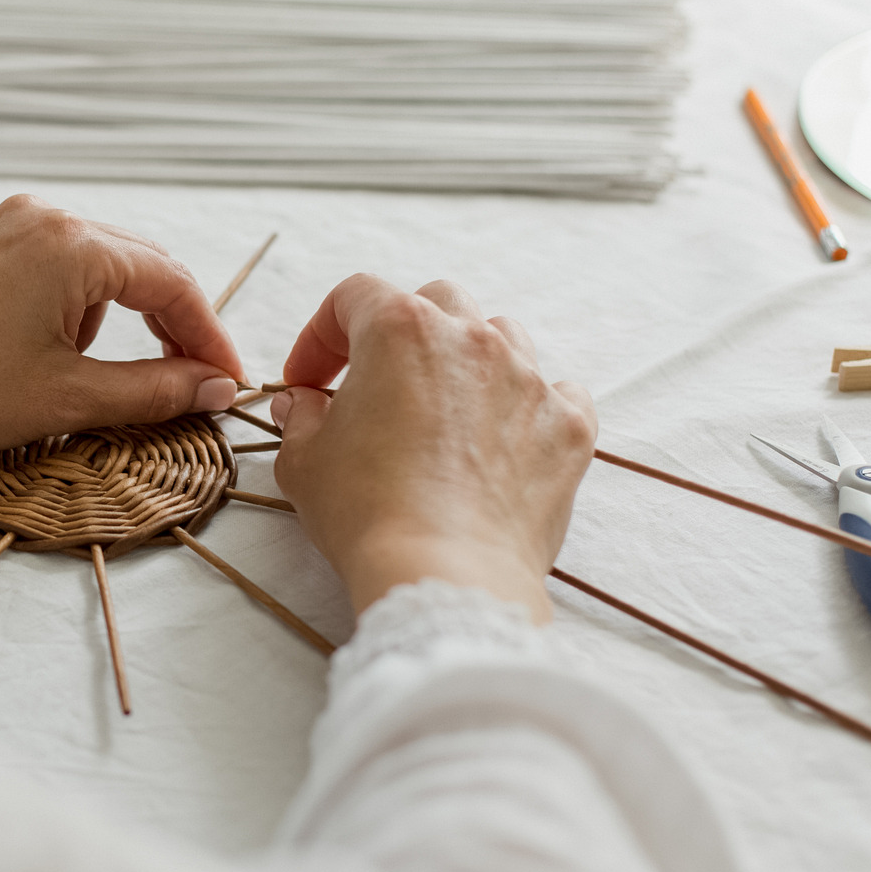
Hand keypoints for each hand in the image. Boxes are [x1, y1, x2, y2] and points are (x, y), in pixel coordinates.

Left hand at [0, 196, 243, 462]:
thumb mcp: (68, 399)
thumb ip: (154, 391)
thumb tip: (216, 389)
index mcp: (72, 245)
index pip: (171, 284)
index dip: (207, 337)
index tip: (228, 383)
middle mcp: (41, 214)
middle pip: (135, 264)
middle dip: (166, 324)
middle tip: (190, 380)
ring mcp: (1, 219)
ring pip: (88, 264)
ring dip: (104, 317)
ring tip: (72, 375)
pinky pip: (41, 262)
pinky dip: (60, 303)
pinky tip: (33, 348)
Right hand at [268, 275, 595, 620]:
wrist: (446, 574)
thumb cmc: (367, 514)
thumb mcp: (305, 462)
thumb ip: (302, 418)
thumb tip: (303, 403)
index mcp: (399, 330)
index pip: (354, 297)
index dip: (320, 335)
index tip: (308, 380)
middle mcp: (471, 338)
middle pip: (435, 302)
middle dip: (398, 334)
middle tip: (374, 384)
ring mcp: (528, 379)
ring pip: (500, 335)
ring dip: (467, 359)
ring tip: (443, 406)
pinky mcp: (568, 426)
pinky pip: (558, 391)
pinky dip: (528, 405)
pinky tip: (504, 437)